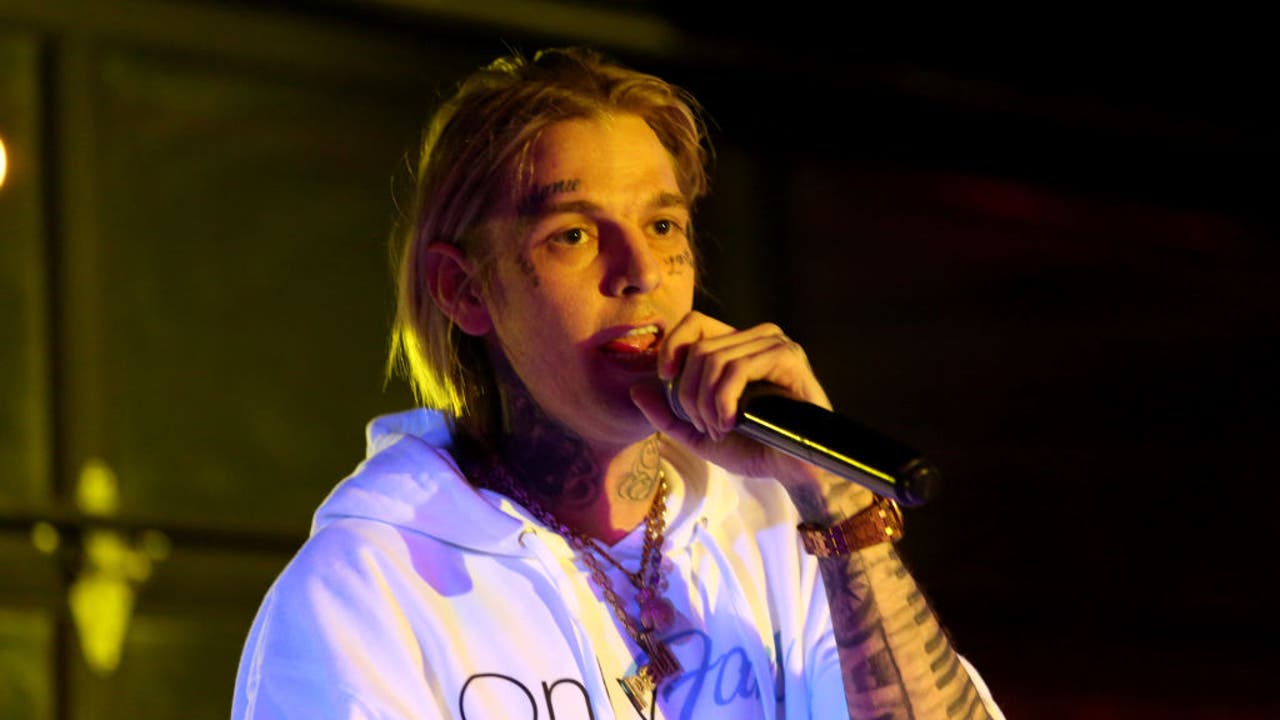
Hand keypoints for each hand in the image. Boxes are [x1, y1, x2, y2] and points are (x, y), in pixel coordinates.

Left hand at [629, 312, 838, 489]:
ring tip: (720, 429)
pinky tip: (731, 422)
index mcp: (738, 347)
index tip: (664, 377)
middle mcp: (757, 338)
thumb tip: (636, 390)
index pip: (695, 322)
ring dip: (706, 403)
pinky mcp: (788, 359)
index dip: (673, 345)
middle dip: (689, 395)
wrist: (796, 473)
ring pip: (713, 358)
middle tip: (706, 427)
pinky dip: (723, 400)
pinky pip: (736, 369)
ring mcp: (775, 345)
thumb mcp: (700, 434)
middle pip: (699, 348)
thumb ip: (667, 414)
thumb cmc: (755, 449)